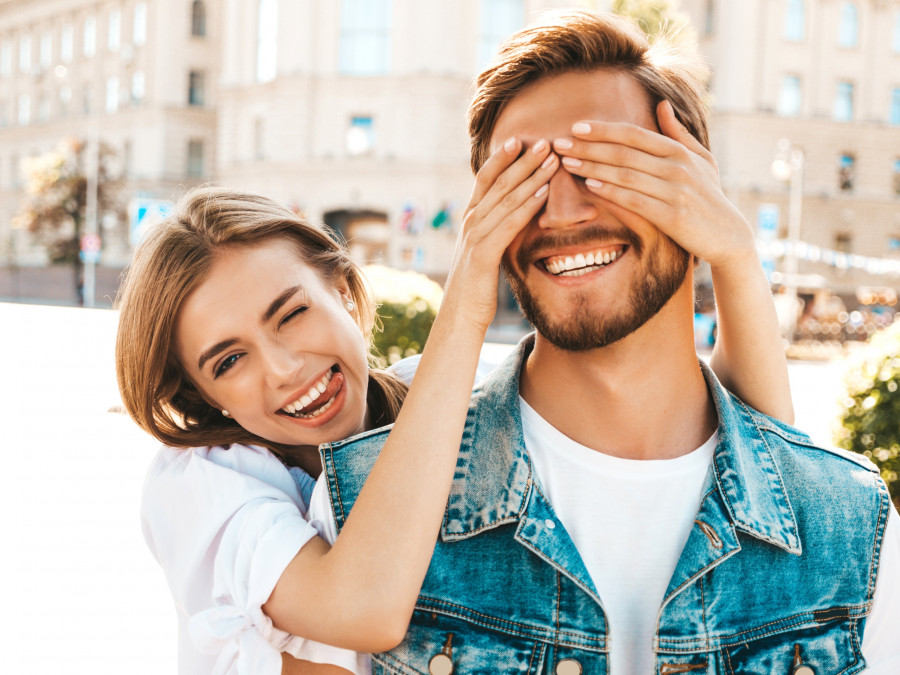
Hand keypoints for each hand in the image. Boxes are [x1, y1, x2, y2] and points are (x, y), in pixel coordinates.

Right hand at [442, 136, 557, 331]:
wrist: (460, 317)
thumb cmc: (476, 287)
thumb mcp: (486, 253)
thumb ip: (495, 232)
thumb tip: (512, 219)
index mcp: (470, 219)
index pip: (486, 180)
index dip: (503, 158)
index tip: (522, 139)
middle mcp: (470, 222)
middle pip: (498, 182)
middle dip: (523, 160)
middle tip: (546, 140)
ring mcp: (475, 236)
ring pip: (506, 198)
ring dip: (531, 176)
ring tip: (552, 158)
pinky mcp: (483, 254)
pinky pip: (508, 223)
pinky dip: (527, 205)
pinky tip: (544, 192)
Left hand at [551, 100, 756, 268]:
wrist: (728, 235)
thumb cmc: (710, 195)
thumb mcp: (701, 159)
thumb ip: (678, 133)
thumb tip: (662, 104)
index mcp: (680, 152)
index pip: (634, 135)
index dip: (604, 130)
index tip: (576, 127)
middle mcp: (677, 168)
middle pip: (624, 152)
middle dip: (588, 147)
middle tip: (560, 143)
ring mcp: (675, 191)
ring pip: (626, 174)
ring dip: (593, 167)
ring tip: (567, 161)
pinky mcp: (672, 216)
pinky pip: (634, 200)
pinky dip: (611, 191)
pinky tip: (590, 184)